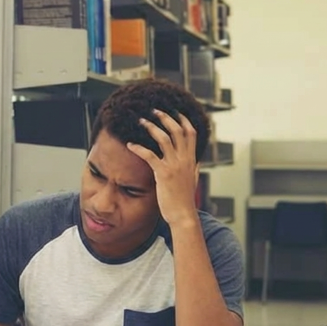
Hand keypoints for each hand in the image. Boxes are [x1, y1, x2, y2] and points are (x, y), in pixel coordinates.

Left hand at [126, 109, 199, 227]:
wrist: (183, 215)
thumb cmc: (185, 199)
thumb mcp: (193, 180)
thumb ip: (194, 168)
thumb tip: (197, 161)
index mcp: (191, 160)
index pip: (191, 133)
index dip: (183, 120)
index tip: (175, 111)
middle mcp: (185, 160)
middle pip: (177, 131)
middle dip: (166, 118)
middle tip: (154, 110)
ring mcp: (174, 166)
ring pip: (164, 139)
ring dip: (151, 127)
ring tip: (141, 121)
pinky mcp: (163, 174)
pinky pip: (149, 155)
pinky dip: (139, 148)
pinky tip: (130, 145)